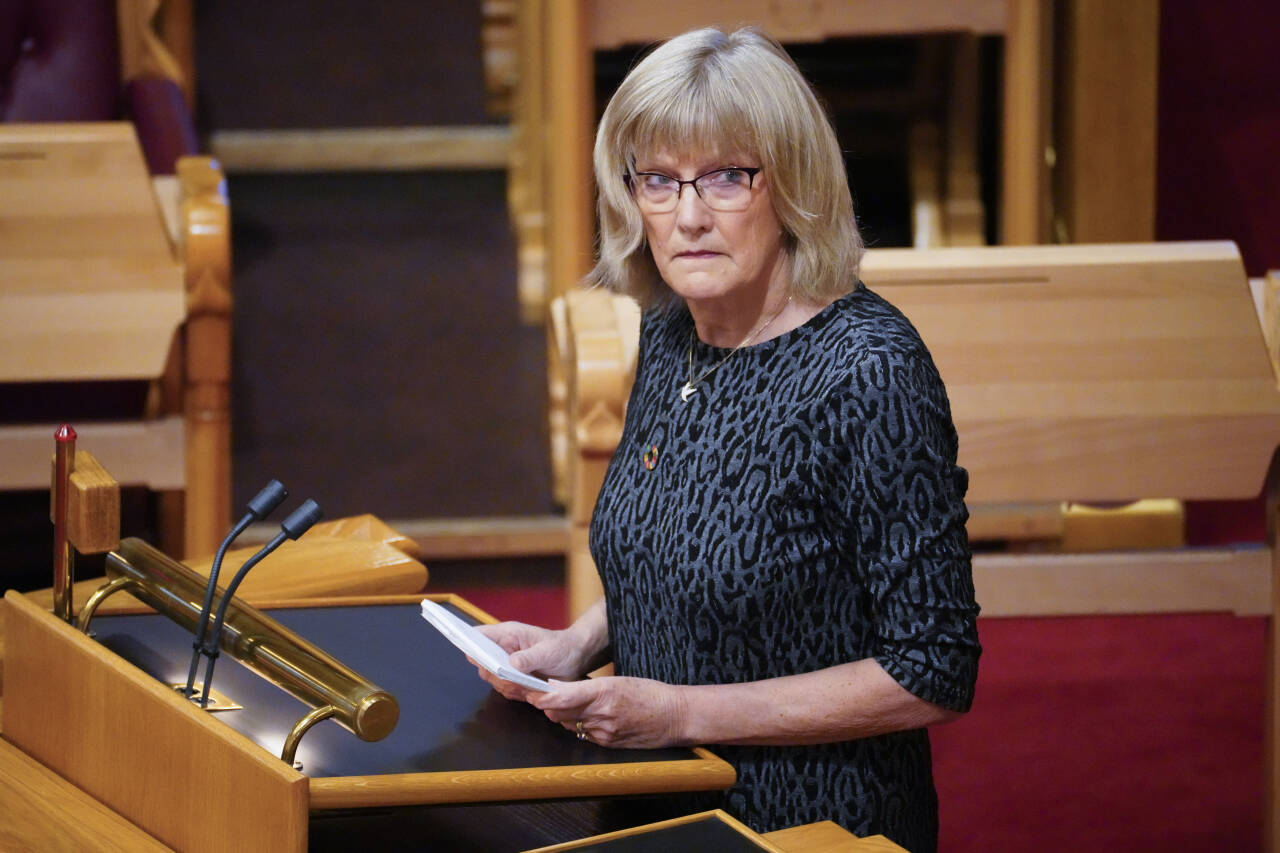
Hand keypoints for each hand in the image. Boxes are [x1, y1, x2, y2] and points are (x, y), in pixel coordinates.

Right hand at [473, 621, 591, 701]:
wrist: (575, 659)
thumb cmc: (561, 647)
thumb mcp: (548, 651)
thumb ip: (529, 657)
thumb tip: (511, 664)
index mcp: (507, 635)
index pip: (479, 636)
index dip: (469, 643)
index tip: (469, 653)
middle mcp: (502, 650)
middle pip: (482, 663)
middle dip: (494, 674)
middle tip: (514, 678)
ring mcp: (506, 666)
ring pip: (493, 680)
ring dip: (508, 686)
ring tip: (529, 684)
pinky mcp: (513, 680)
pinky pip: (506, 690)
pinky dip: (516, 693)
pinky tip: (531, 690)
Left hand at [529, 676, 690, 749]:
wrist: (675, 717)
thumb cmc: (649, 693)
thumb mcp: (619, 681)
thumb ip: (588, 688)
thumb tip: (558, 688)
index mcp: (605, 692)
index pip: (562, 696)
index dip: (542, 695)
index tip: (530, 690)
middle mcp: (601, 714)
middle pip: (560, 712)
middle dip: (545, 704)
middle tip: (533, 693)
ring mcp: (604, 732)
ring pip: (569, 723)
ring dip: (560, 714)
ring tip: (554, 702)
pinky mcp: (607, 744)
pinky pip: (583, 733)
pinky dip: (577, 724)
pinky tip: (580, 716)